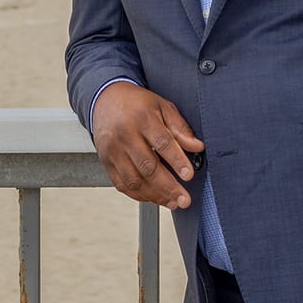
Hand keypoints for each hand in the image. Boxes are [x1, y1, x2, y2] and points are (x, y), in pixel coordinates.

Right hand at [90, 83, 203, 209]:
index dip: (177, 160)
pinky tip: (154, 198)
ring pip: (134, 180)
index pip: (162, 142)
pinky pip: (122, 184)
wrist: (105, 99)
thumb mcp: (162, 107)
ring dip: (155, 195)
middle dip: (168, 186)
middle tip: (184, 199)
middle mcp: (124, 134)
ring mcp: (113, 150)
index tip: (188, 175)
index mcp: (142, 118)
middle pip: (147, 166)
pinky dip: (139, 195)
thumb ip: (180, 128)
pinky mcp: (106, 161)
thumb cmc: (137, 104)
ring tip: (172, 202)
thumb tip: (197, 146)